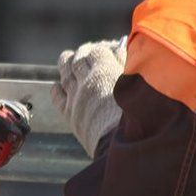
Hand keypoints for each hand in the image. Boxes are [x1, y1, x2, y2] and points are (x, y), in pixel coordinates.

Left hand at [52, 38, 126, 156]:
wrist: (124, 146)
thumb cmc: (138, 115)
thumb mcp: (136, 85)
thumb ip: (128, 66)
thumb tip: (121, 51)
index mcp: (105, 70)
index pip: (98, 51)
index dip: (103, 49)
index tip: (110, 49)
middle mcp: (86, 81)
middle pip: (79, 58)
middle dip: (84, 53)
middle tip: (91, 52)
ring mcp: (75, 97)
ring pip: (65, 73)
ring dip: (68, 64)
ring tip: (72, 60)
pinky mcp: (69, 114)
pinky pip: (57, 95)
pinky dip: (58, 87)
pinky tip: (60, 85)